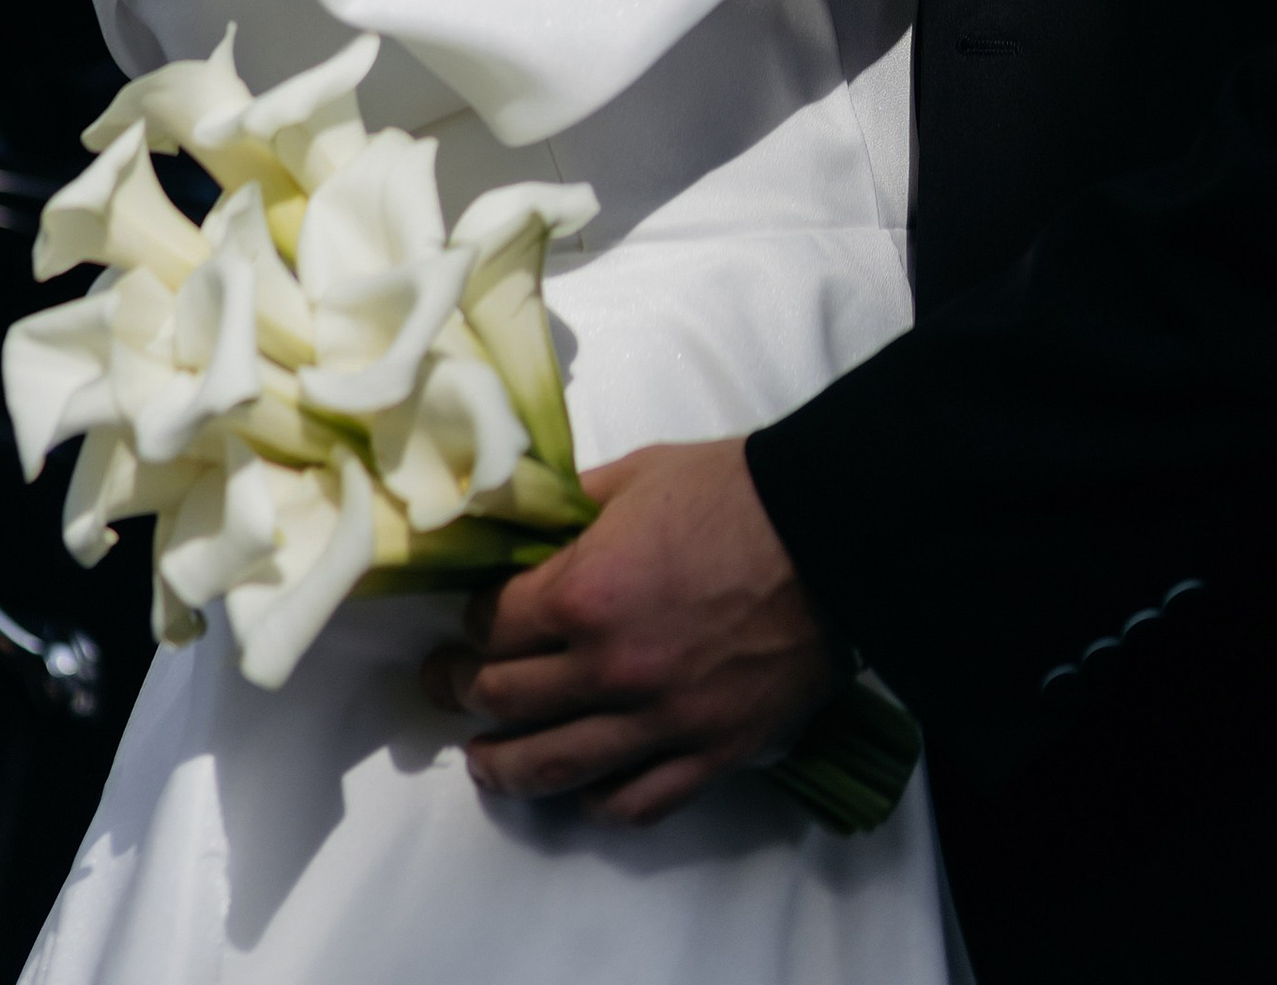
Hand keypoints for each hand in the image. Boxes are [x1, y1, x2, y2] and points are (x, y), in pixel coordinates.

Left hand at [426, 439, 845, 826]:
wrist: (831, 532)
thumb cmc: (734, 491)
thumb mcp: (640, 473)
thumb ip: (574, 503)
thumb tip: (528, 516)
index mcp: (587, 591)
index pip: (494, 625)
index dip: (473, 621)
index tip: (471, 620)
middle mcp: (611, 667)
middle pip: (507, 698)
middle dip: (463, 690)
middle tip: (446, 685)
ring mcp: (660, 720)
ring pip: (555, 767)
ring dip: (503, 767)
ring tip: (483, 762)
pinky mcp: (711, 753)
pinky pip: (637, 802)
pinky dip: (600, 802)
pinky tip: (583, 791)